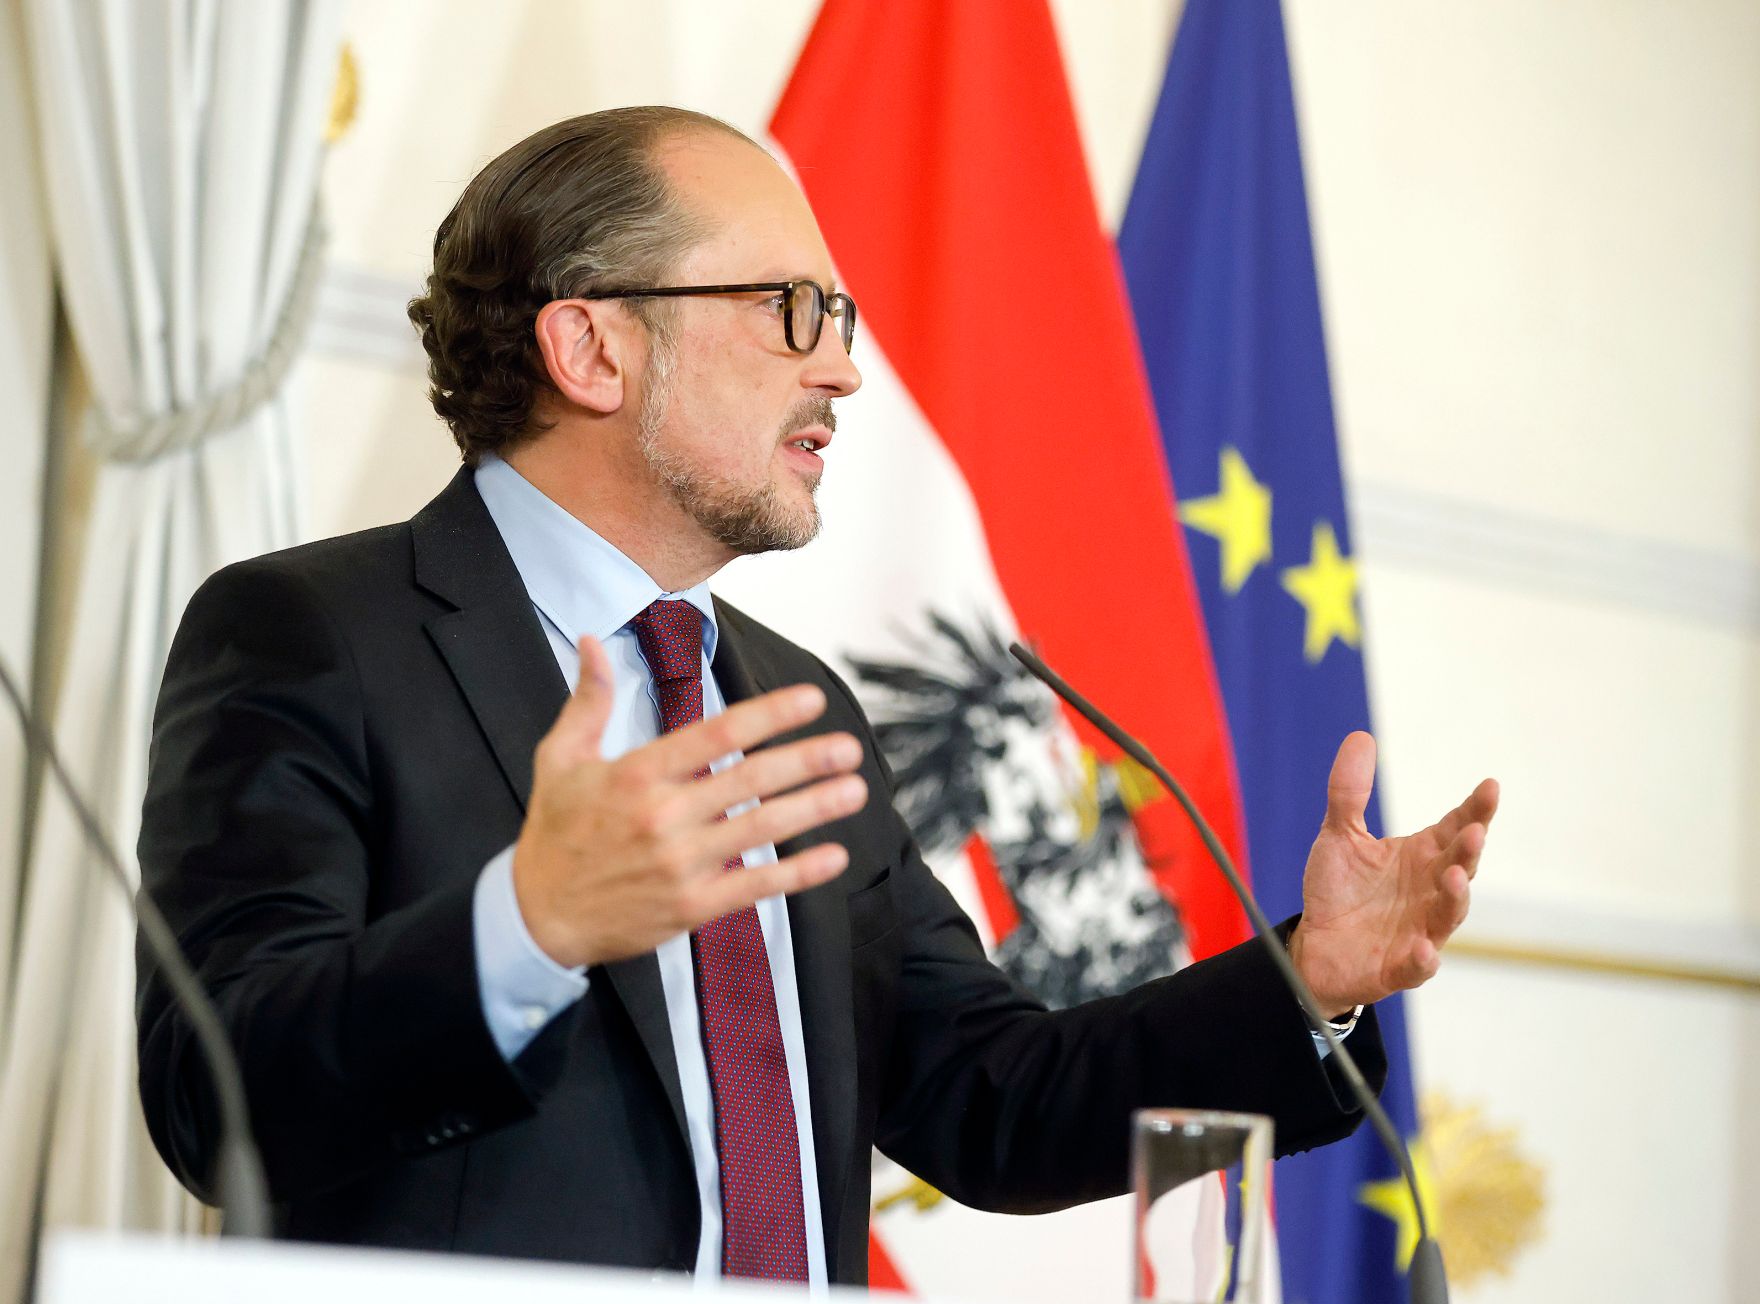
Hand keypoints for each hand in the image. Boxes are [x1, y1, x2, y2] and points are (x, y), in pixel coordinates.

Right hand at [512, 636, 867, 968]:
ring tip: (855, 790)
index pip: (715, 735)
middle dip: (806, 760)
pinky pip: (754, 884)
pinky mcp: (691, 906)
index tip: (810, 700)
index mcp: (636, 774)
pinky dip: (797, 872)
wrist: (540, 917)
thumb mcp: (559, 758)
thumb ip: (587, 699)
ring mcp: (681, 864)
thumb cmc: (554, 833)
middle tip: (849, 746)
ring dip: (813, 808)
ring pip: (760, 829)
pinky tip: (833, 856)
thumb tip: (594, 641)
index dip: (768, 715)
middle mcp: (663, 816)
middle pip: (750, 780)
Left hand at [1287, 732, 1498, 1015]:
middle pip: (1460, 867)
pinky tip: (1424, 948)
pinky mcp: (1400, 967)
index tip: (1490, 786)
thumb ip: (1349, 792)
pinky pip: (1419, 966)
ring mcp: (1420, 930)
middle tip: (1473, 831)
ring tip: (1455, 878)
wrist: (1315, 947)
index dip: (1475, 810)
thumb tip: (1362, 736)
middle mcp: (1429, 891)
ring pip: (1448, 915)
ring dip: (1454, 898)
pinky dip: (1423, 959)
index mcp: (1422, 857)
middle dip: (1468, 851)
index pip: (1456, 828)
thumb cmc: (1339, 890)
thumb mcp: (1339, 835)